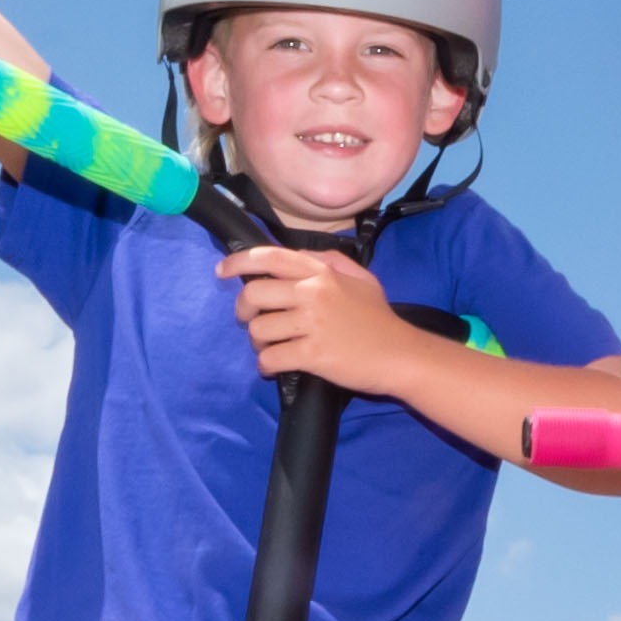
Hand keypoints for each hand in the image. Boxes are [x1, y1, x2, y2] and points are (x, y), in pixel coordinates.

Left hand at [222, 242, 413, 393]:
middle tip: (251, 321)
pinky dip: (266, 365)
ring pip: (259, 330)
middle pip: (254, 295)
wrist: (400, 354)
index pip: (268, 257)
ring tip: (272, 347)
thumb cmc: (377, 317)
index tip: (221, 271)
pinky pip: (270, 358)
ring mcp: (312, 324)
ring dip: (258, 342)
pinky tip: (275, 366)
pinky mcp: (313, 354)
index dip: (238, 262)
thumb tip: (295, 254)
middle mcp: (313, 292)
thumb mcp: (359, 277)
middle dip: (244, 311)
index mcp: (321, 271)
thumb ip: (328, 260)